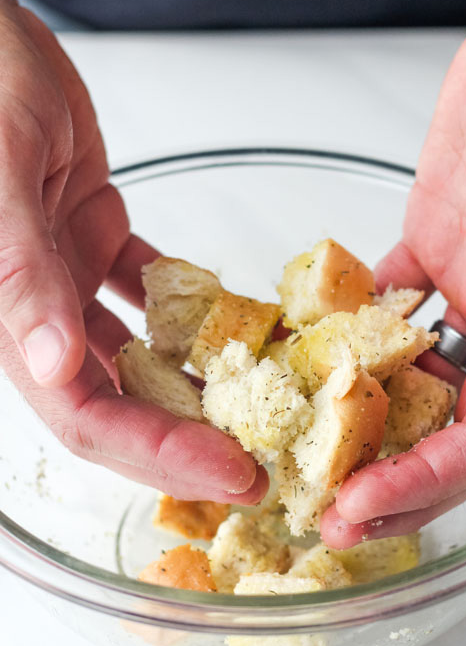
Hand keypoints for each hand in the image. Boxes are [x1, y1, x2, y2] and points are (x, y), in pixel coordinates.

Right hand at [0, 0, 265, 502]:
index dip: (155, 453)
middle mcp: (40, 314)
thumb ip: (20, 273)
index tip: (230, 470)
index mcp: (10, 319)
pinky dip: (192, 312)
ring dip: (192, 387)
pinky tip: (237, 325)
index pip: (84, 414)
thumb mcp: (0, 175)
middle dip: (185, 442)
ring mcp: (70, 280)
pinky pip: (151, 293)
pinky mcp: (97, 242)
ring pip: (136, 358)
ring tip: (259, 410)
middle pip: (116, 403)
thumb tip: (55, 365)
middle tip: (259, 465)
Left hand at [321, 0, 465, 546]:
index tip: (362, 505)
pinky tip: (302, 355)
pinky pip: (382, 315)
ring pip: (413, 383)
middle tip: (319, 511)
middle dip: (389, 480)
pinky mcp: (432, 255)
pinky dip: (345, 339)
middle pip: (447, 431)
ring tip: (298, 454)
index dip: (431, 480)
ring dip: (363, 426)